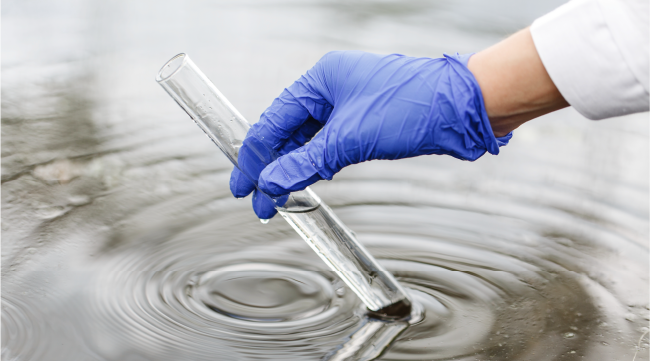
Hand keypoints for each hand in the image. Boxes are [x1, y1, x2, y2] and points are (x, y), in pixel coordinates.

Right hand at [230, 51, 510, 218]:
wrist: (464, 108)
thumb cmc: (413, 107)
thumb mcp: (350, 138)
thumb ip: (306, 162)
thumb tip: (271, 184)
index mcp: (320, 80)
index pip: (273, 121)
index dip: (254, 158)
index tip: (243, 187)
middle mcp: (331, 90)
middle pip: (287, 132)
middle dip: (271, 168)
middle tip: (259, 201)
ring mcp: (348, 105)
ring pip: (307, 140)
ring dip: (293, 169)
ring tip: (279, 198)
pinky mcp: (364, 123)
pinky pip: (328, 145)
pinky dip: (315, 164)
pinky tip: (306, 181)